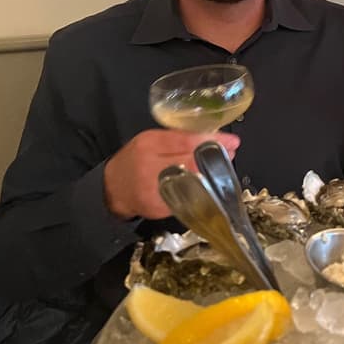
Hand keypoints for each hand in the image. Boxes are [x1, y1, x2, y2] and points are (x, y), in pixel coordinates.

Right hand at [103, 129, 239, 219]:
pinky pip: (186, 198)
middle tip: (230, 152)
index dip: (213, 141)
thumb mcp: (150, 140)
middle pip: (192, 161)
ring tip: (222, 167)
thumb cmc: (134, 159)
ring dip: (212, 174)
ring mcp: (154, 190)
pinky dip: (201, 190)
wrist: (113, 188)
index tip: (231, 140)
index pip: (187, 140)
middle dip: (216, 157)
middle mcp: (150, 167)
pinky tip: (209, 184)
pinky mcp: (159, 208)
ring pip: (193, 182)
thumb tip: (210, 136)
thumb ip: (176, 138)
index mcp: (149, 145)